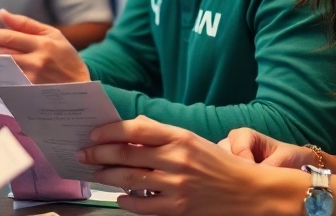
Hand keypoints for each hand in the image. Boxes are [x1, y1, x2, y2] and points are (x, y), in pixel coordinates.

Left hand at [0, 9, 88, 83]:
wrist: (83, 86)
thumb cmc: (66, 58)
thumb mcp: (52, 34)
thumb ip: (25, 24)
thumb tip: (2, 13)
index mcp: (42, 44)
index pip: (11, 38)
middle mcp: (37, 62)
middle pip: (3, 55)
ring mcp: (33, 80)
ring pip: (2, 71)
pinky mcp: (31, 95)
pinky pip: (8, 86)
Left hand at [78, 116, 295, 215]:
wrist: (252, 192)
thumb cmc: (219, 164)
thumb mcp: (193, 141)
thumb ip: (161, 135)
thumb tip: (129, 129)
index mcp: (180, 137)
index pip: (136, 128)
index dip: (109, 130)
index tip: (93, 134)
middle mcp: (177, 159)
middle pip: (126, 154)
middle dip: (98, 154)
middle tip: (83, 154)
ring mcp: (177, 185)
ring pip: (129, 179)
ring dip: (107, 176)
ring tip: (95, 173)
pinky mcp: (179, 208)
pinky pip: (143, 205)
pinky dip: (126, 200)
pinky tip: (119, 196)